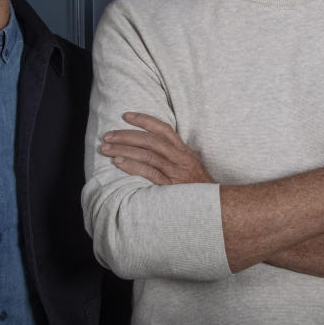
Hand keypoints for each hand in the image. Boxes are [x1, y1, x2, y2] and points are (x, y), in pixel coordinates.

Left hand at [99, 112, 215, 184]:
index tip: (126, 115)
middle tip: (107, 135)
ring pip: (147, 154)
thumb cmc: (199, 190)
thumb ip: (174, 157)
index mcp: (184, 152)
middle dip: (126, 135)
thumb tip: (149, 149)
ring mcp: (176, 172)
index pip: (163, 129)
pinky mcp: (171, 187)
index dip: (144, 120)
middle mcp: (180, 159)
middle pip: (150, 140)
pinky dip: (132, 166)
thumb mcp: (190, 168)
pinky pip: (149, 173)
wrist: (217, 208)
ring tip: (106, 149)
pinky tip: (118, 163)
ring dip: (123, 150)